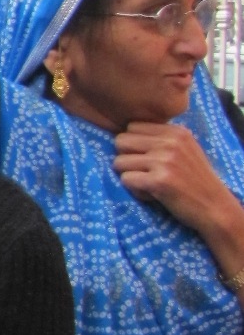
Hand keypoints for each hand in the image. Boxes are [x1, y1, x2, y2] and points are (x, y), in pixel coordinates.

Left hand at [114, 122, 243, 280]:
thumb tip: (124, 134)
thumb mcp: (185, 149)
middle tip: (141, 172)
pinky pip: (126, 179)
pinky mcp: (159, 181)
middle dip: (125, 158)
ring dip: (129, 176)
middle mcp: (170, 142)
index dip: (132, 144)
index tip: (145, 158)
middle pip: (121, 141)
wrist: (215, 207)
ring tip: (148, 184)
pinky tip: (151, 194)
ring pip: (119, 162)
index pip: (132, 126)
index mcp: (176, 132)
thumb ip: (161, 139)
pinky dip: (134, 190)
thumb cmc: (195, 180)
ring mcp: (164, 161)